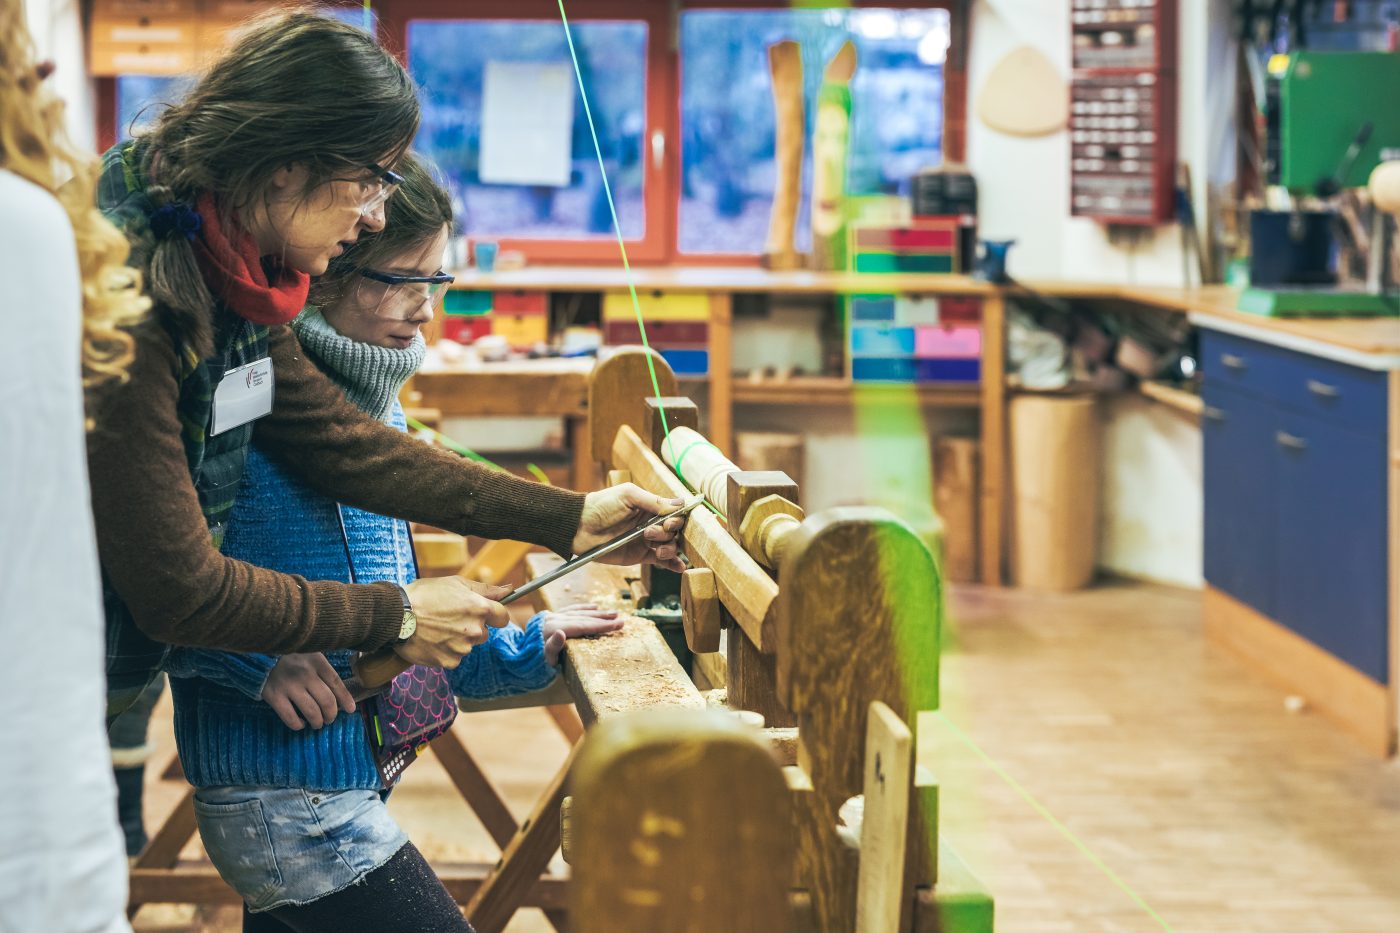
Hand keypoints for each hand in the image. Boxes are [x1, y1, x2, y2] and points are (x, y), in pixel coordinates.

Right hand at [261, 653, 355, 730]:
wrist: (258, 649)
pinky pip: (290, 717)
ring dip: (317, 722)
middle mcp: (306, 674)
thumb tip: (338, 692)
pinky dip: (298, 725)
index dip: (346, 699)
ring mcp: (289, 686)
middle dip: (331, 715)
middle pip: (327, 701)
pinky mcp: (274, 696)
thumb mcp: (309, 653)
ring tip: (317, 723)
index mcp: (317, 662)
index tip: (351, 709)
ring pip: (311, 712)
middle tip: (329, 719)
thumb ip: (322, 669)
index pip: (337, 684)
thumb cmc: (288, 653)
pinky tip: (300, 723)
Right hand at [395, 577, 509, 668]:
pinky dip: (445, 651)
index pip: (503, 617)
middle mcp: (475, 630)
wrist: (395, 615)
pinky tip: (432, 640)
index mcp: (479, 608)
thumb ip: (486, 589)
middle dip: (472, 627)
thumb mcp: (456, 583)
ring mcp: (462, 648)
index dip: (495, 615)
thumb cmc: (424, 595)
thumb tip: (508, 590)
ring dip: (458, 639)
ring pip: (468, 645)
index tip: (487, 614)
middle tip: (450, 618)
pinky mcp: (449, 661)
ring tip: (437, 628)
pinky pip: (454, 657)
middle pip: (484, 633)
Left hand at [540, 604, 623, 665]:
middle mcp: (554, 619)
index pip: (583, 626)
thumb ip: (552, 646)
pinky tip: (594, 607)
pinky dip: (583, 608)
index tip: (617, 625)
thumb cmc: (532, 660)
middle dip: (604, 619)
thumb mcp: (542, 658)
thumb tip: (561, 633)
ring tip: (613, 614)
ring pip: (579, 612)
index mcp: (554, 629)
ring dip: (597, 613)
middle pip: (583, 618)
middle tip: (622, 620)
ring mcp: (553, 616)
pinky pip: (571, 610)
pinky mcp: (552, 617)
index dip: (601, 626)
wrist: (517, 654)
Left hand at [572, 483, 687, 570]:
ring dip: (669, 549)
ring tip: (656, 549)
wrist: (580, 527)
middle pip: (675, 531)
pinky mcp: (641, 556)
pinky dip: (672, 564)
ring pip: (670, 546)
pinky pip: (662, 561)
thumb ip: (654, 501)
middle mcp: (651, 523)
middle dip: (668, 534)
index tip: (669, 523)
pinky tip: (679, 567)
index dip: (677, 519)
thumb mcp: (628, 496)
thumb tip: (681, 503)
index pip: (674, 513)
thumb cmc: (601, 505)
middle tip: (650, 533)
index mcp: (650, 506)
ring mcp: (647, 541)